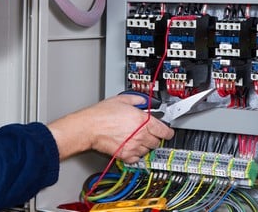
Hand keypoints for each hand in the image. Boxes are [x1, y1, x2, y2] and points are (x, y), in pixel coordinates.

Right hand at [47, 94, 173, 162]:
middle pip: (157, 141)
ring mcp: (134, 146)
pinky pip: (137, 158)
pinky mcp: (125, 155)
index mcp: (143, 121)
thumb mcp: (121, 99)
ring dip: (145, 145)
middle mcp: (141, 135)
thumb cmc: (101, 114)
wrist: (89, 127)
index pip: (164, 131)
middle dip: (154, 137)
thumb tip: (143, 101)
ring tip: (136, 138)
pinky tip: (130, 146)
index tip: (167, 132)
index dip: (167, 132)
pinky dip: (136, 154)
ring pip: (148, 150)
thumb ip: (137, 100)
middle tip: (148, 132)